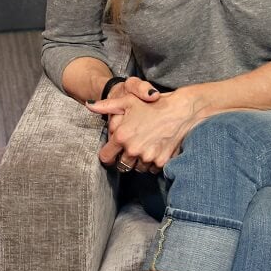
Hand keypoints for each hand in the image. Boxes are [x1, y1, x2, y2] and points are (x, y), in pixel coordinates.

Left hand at [87, 88, 201, 171]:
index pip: (106, 157)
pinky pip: (151, 169)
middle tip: (132, 148)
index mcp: (122, 136)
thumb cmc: (153, 104)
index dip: (108, 155)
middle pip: (121, 165)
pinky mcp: (161, 162)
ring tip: (145, 148)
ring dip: (138, 162)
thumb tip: (88, 105)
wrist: (182, 110)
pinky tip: (155, 150)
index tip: (112, 153)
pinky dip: (152, 163)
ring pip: (137, 169)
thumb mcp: (128, 101)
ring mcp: (147, 157)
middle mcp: (133, 149)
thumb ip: (106, 106)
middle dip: (124, 158)